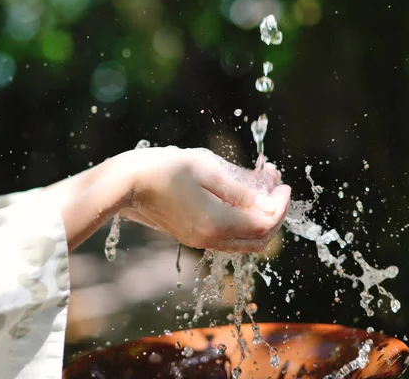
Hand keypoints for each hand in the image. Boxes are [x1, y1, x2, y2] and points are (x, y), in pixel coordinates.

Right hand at [119, 147, 290, 251]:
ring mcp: (200, 240)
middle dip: (274, 213)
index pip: (265, 223)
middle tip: (276, 186)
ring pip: (244, 241)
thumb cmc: (164, 168)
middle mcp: (210, 238)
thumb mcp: (206, 168)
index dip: (281, 204)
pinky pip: (228, 237)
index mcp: (216, 222)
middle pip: (259, 239)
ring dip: (259, 217)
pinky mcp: (192, 236)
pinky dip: (242, 220)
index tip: (281, 182)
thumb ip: (240, 188)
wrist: (127, 184)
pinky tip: (240, 196)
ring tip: (261, 187)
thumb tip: (268, 201)